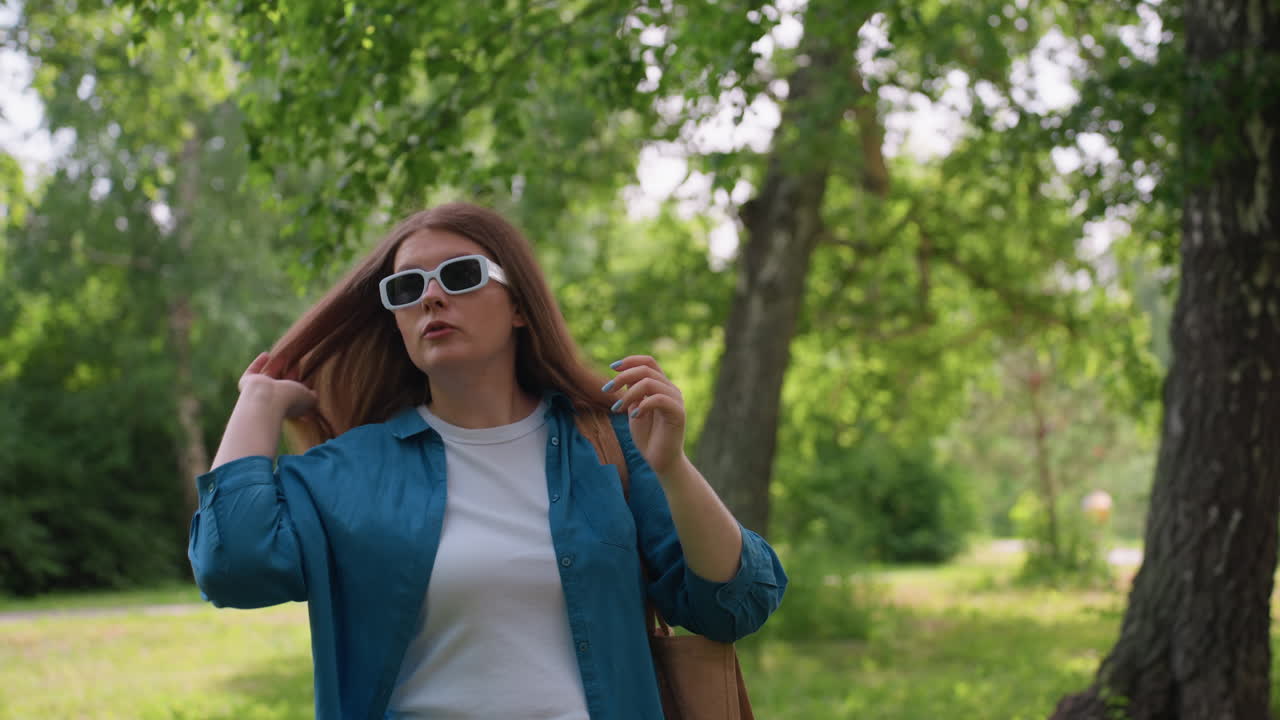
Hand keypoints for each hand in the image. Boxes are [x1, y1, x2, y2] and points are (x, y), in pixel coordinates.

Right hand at [238, 352, 317, 418]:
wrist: (267, 401)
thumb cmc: (289, 400)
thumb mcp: (308, 397)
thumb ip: (312, 396)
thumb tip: (314, 394)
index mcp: (285, 405)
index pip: (294, 393)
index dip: (301, 383)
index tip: (307, 374)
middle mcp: (271, 398)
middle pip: (281, 383)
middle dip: (289, 373)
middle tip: (297, 362)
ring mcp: (258, 391)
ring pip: (268, 376)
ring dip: (276, 365)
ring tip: (284, 354)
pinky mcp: (246, 383)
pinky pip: (252, 371)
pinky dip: (258, 363)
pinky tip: (266, 354)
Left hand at [605, 355, 687, 476]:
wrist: (661, 461)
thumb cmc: (648, 437)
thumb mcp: (634, 409)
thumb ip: (632, 392)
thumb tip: (622, 375)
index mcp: (661, 386)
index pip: (648, 362)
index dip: (630, 361)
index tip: (612, 368)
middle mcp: (670, 389)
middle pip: (646, 369)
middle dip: (622, 377)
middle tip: (607, 390)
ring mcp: (676, 400)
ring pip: (650, 382)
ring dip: (628, 394)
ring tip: (618, 409)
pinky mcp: (678, 413)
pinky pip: (659, 399)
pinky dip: (642, 404)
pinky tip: (634, 416)